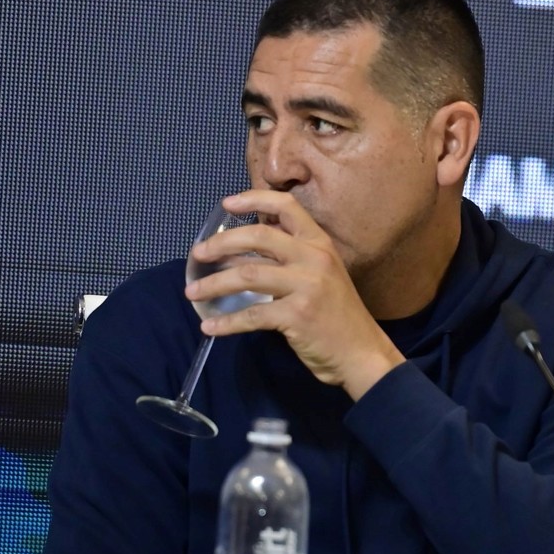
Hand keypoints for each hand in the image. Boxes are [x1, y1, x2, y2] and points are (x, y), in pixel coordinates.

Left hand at [184, 190, 405, 400]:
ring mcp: (306, 286)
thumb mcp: (321, 275)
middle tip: (198, 254)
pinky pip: (252, 315)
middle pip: (257, 236)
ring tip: (192, 292)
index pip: (286, 206)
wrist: (362, 353)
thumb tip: (242, 248)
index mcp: (319, 243)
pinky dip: (227, 322)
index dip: (254, 199)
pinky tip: (210, 327)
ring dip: (213, 284)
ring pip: (247, 274)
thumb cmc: (337, 315)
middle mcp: (314, 258)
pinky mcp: (296, 316)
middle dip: (220, 243)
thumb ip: (290, 257)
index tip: (227, 203)